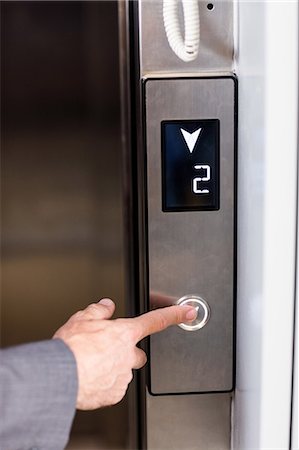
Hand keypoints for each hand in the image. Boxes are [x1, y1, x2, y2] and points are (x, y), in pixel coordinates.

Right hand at [53, 298, 195, 409]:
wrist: (61, 376)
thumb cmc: (71, 348)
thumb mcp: (82, 319)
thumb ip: (99, 310)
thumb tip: (107, 305)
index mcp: (124, 333)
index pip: (155, 320)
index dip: (174, 315)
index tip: (188, 312)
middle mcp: (128, 354)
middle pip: (139, 353)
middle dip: (128, 352)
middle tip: (108, 351)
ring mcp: (124, 376)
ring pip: (125, 371)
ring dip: (113, 368)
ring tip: (92, 365)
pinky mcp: (115, 394)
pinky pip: (115, 388)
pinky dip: (106, 384)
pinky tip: (91, 378)